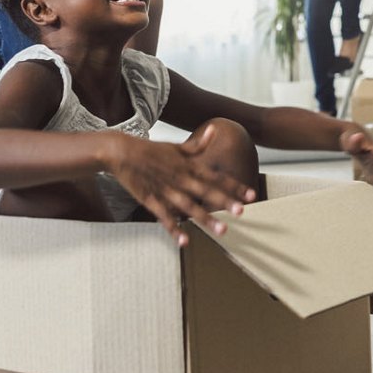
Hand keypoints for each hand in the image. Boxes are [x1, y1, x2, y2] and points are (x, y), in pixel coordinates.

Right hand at [109, 129, 256, 245]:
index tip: (251, 195)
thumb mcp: (176, 145)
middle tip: (242, 212)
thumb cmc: (150, 150)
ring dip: (206, 219)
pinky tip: (185, 241)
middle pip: (206, 191)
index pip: (216, 176)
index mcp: (188, 165)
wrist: (121, 151)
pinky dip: (175, 229)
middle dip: (224, 201)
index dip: (234, 185)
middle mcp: (180, 178)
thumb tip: (215, 130)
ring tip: (222, 231)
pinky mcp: (151, 200)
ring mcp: (166, 190)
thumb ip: (197, 145)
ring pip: (189, 207)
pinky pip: (165, 217)